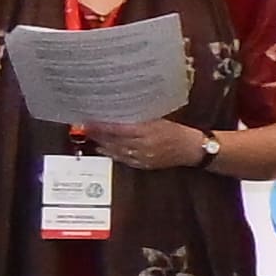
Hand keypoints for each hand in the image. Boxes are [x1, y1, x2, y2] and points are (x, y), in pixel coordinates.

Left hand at [75, 117, 213, 172]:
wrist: (192, 149)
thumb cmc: (178, 131)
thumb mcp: (160, 119)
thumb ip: (140, 117)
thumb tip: (120, 111)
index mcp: (148, 131)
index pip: (118, 128)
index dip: (101, 125)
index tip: (89, 119)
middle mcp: (143, 145)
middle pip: (113, 140)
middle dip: (97, 133)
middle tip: (84, 126)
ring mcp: (142, 157)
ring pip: (115, 150)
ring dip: (101, 143)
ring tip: (90, 135)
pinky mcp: (143, 164)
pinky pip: (122, 159)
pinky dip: (110, 154)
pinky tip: (102, 149)